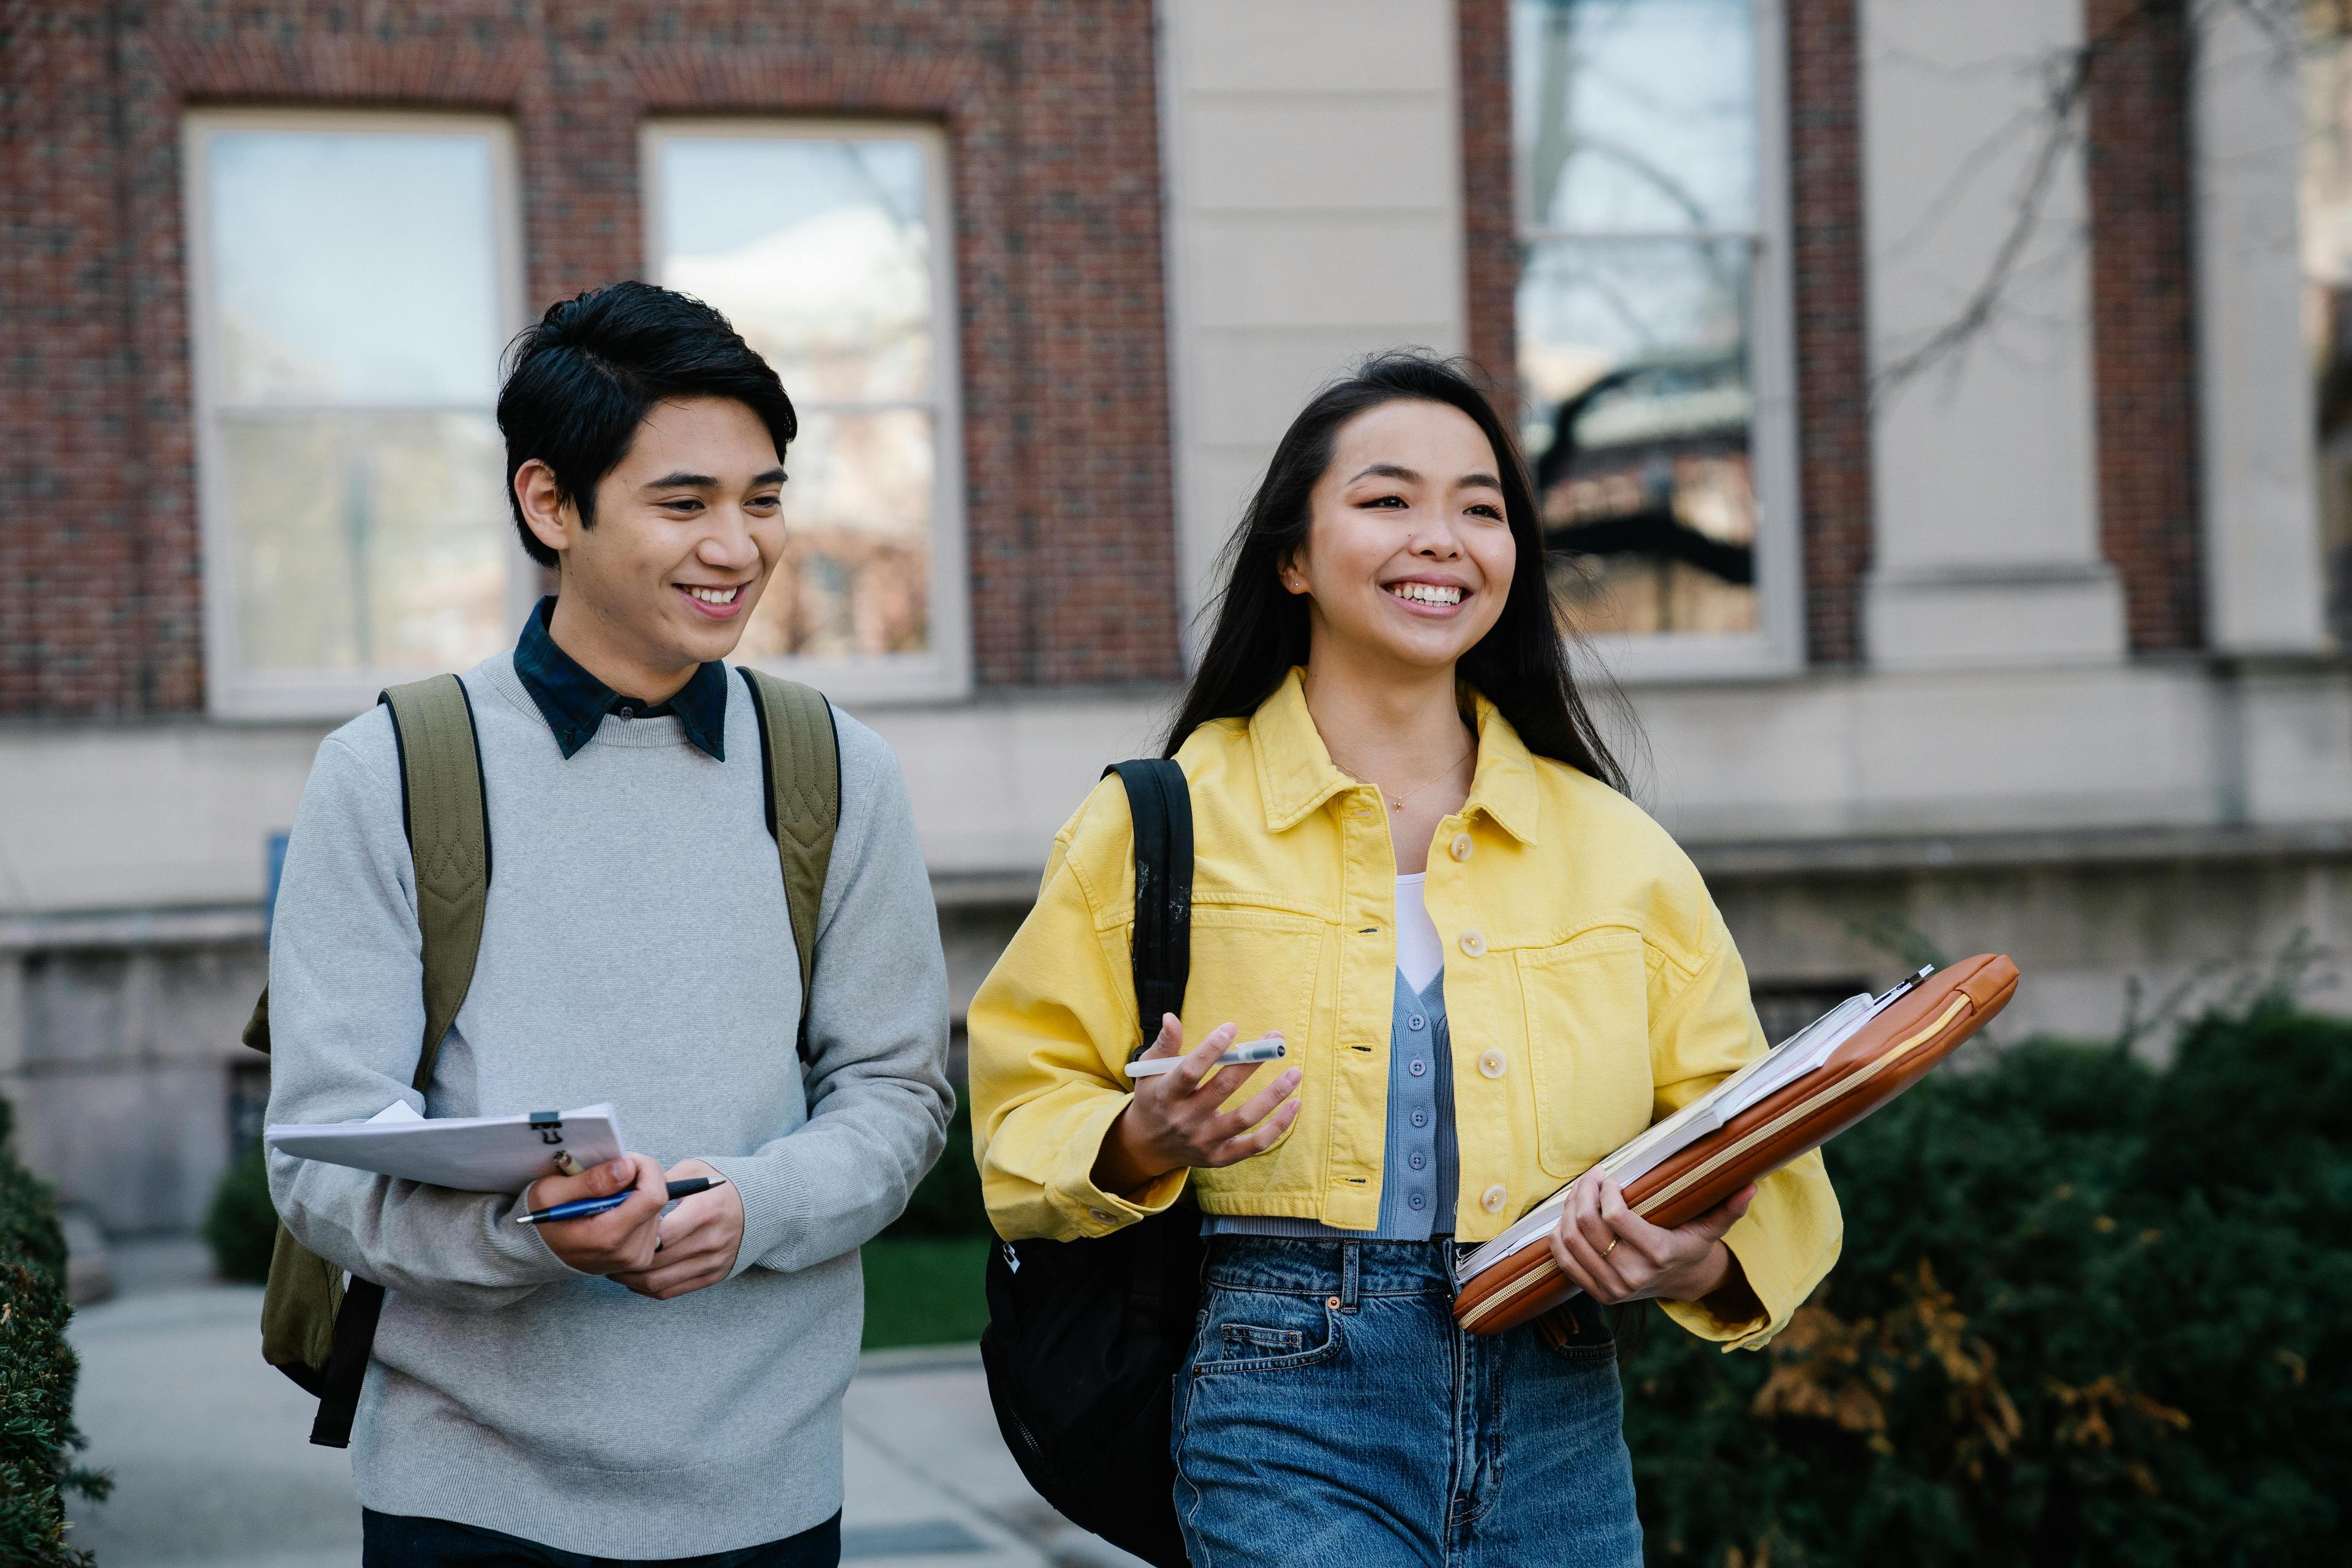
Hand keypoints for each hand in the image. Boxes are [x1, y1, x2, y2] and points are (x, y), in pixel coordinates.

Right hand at [526, 1153, 668, 1276]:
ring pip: (657, 1209)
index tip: (625, 1159)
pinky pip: (652, 1221)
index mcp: (608, 1237)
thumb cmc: (543, 1220)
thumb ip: (592, 1181)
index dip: (645, 1168)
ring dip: (636, 1193)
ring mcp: (636, 1258)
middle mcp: (628, 1252)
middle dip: (637, 1178)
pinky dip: (637, 1207)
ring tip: (605, 1196)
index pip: (654, 1196)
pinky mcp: (641, 1257)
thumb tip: (627, 1168)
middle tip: (608, 1175)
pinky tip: (613, 1209)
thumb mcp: (552, 1193)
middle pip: (656, 1200)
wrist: (538, 1253)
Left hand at [611, 1158, 743, 1300]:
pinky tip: (634, 1276)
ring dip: (629, 1279)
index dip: (631, 1235)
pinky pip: (669, 1291)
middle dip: (623, 1260)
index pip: (659, 1234)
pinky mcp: (713, 1276)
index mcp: (704, 1211)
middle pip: (653, 1262)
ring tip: (614, 1266)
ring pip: (657, 1283)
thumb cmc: (723, 1185)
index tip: (614, 1229)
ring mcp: (712, 1262)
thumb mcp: (695, 1171)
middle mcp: (710, 1241)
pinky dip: (646, 1287)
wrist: (763, 1206)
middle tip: (604, 1252)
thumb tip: (624, 1191)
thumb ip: (661, 1182)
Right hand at [1091, 1015, 1302, 1195]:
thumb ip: (1164, 1045)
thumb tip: (1171, 1017)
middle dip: (1251, 1062)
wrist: (1148, 1147)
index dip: (1210, 1049)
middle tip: (1275, 1041)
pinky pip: (1255, 1144)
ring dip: (1273, 1095)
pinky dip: (1278, 1127)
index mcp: (1165, 1096)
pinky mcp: (1220, 1157)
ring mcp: (1204, 1141)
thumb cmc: (1154, 1098)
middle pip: (1222, 1089)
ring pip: (1244, 1118)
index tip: (1232, 1027)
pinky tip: (1295, 1104)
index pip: (1188, 1071)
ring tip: (1295, 1072)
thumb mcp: (1149, 1071)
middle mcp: (1184, 1121)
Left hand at [1546, 1172, 1754, 1305]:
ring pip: (1571, 1240)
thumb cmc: (1691, 1245)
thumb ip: (1729, 1208)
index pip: (1616, 1218)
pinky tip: (1568, 1216)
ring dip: (1568, 1209)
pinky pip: (1564, 1261)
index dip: (1604, 1191)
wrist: (1680, 1283)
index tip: (1608, 1176)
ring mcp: (1612, 1289)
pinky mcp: (1596, 1294)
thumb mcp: (1711, 1227)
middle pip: (1588, 1226)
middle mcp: (1633, 1276)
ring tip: (1579, 1192)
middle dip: (1582, 1193)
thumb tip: (1751, 1186)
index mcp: (1659, 1255)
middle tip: (1590, 1177)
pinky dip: (1558, 1235)